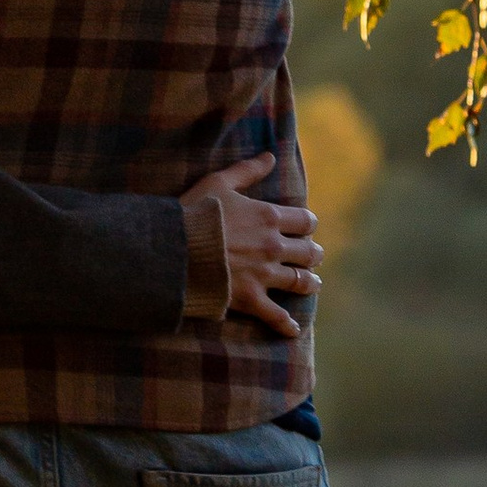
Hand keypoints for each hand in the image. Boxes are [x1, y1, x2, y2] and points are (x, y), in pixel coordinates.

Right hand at [186, 153, 323, 338]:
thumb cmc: (193, 212)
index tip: (303, 228)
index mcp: (269, 217)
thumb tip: (270, 156)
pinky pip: (276, 315)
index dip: (307, 225)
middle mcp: (273, 247)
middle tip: (311, 257)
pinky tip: (293, 330)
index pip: (305, 221)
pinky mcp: (251, 298)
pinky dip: (286, 325)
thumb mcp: (218, 183)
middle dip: (312, 254)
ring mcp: (264, 274)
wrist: (174, 248)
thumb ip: (247, 170)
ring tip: (311, 285)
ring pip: (301, 282)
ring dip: (309, 283)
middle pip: (309, 253)